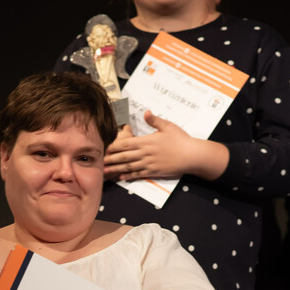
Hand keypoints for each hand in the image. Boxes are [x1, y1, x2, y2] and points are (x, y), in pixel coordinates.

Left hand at [103, 111, 228, 181]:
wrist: (191, 155)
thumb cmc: (181, 139)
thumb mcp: (168, 126)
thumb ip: (155, 120)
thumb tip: (146, 112)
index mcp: (147, 141)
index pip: (126, 143)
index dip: (114, 146)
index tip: (104, 147)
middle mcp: (145, 153)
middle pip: (124, 156)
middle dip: (110, 159)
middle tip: (98, 161)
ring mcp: (149, 164)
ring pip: (128, 167)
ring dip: (116, 169)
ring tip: (105, 172)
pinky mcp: (154, 172)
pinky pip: (138, 174)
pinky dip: (129, 176)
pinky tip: (121, 177)